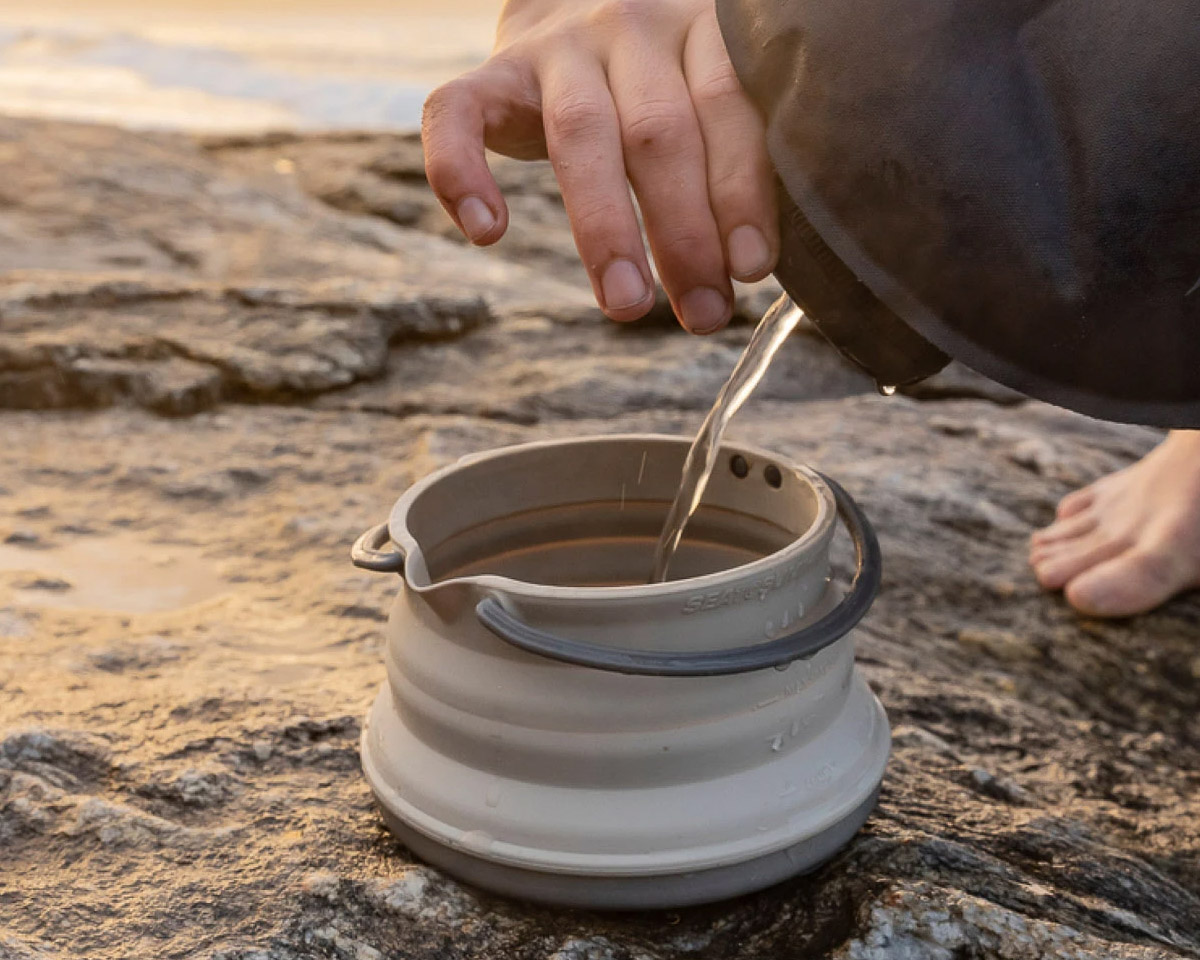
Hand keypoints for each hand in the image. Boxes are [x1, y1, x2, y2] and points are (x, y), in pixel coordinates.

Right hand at [421, 0, 777, 332]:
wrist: (576, 2)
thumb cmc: (664, 77)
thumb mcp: (710, 92)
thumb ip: (735, 152)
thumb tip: (754, 267)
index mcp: (698, 29)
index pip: (726, 106)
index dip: (742, 190)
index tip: (752, 267)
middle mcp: (629, 27)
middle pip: (657, 132)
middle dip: (683, 233)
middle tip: (702, 313)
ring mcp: (556, 48)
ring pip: (580, 135)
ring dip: (605, 229)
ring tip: (626, 305)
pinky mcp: (492, 73)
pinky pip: (457, 114)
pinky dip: (461, 173)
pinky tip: (487, 233)